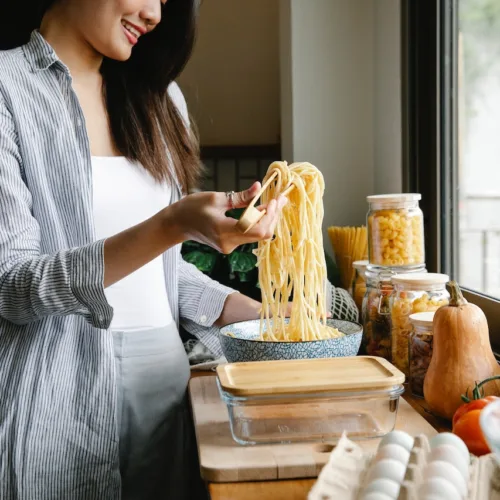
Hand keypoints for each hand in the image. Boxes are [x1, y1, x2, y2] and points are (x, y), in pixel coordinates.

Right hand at [171, 182, 287, 253]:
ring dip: (267, 219)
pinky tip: (263, 210)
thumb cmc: (192, 208)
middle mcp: (229, 243)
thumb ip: (241, 197)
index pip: (256, 229)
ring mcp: (230, 246)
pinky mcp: (230, 245)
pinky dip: (258, 223)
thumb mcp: (216, 198)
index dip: (270, 215)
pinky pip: (250, 235)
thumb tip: (259, 187)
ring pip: (258, 236)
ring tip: (275, 202)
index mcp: (223, 230)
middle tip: (280, 198)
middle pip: (261, 234)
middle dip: (273, 216)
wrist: (177, 224)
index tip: (276, 199)